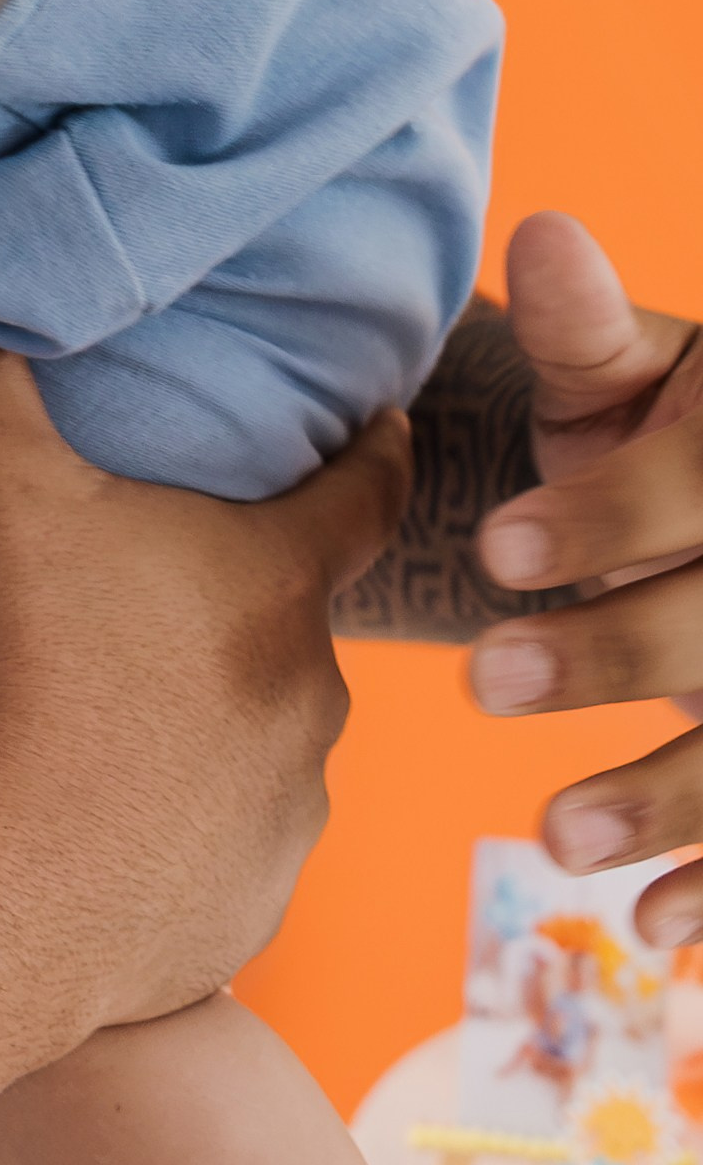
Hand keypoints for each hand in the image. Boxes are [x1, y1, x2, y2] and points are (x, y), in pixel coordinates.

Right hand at [0, 335, 408, 1036]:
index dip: (377, 450)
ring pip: (262, 751)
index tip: (389, 425)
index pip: (366, 492)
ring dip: (206, 733)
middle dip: (241, 608)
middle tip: (161, 595)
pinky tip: (91, 838)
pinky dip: (172, 842)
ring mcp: (284, 818)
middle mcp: (306, 699)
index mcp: (271, 582)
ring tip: (107, 728)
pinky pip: (217, 860)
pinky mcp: (239, 913)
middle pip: (294, 628)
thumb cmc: (2, 666)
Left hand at [466, 212, 702, 938]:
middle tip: (483, 680)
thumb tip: (542, 238)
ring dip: (670, 794)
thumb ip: (585, 332)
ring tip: (552, 831)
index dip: (606, 515)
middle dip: (615, 651)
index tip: (489, 545)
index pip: (697, 482)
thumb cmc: (677, 432)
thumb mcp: (643, 375)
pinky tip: (649, 927)